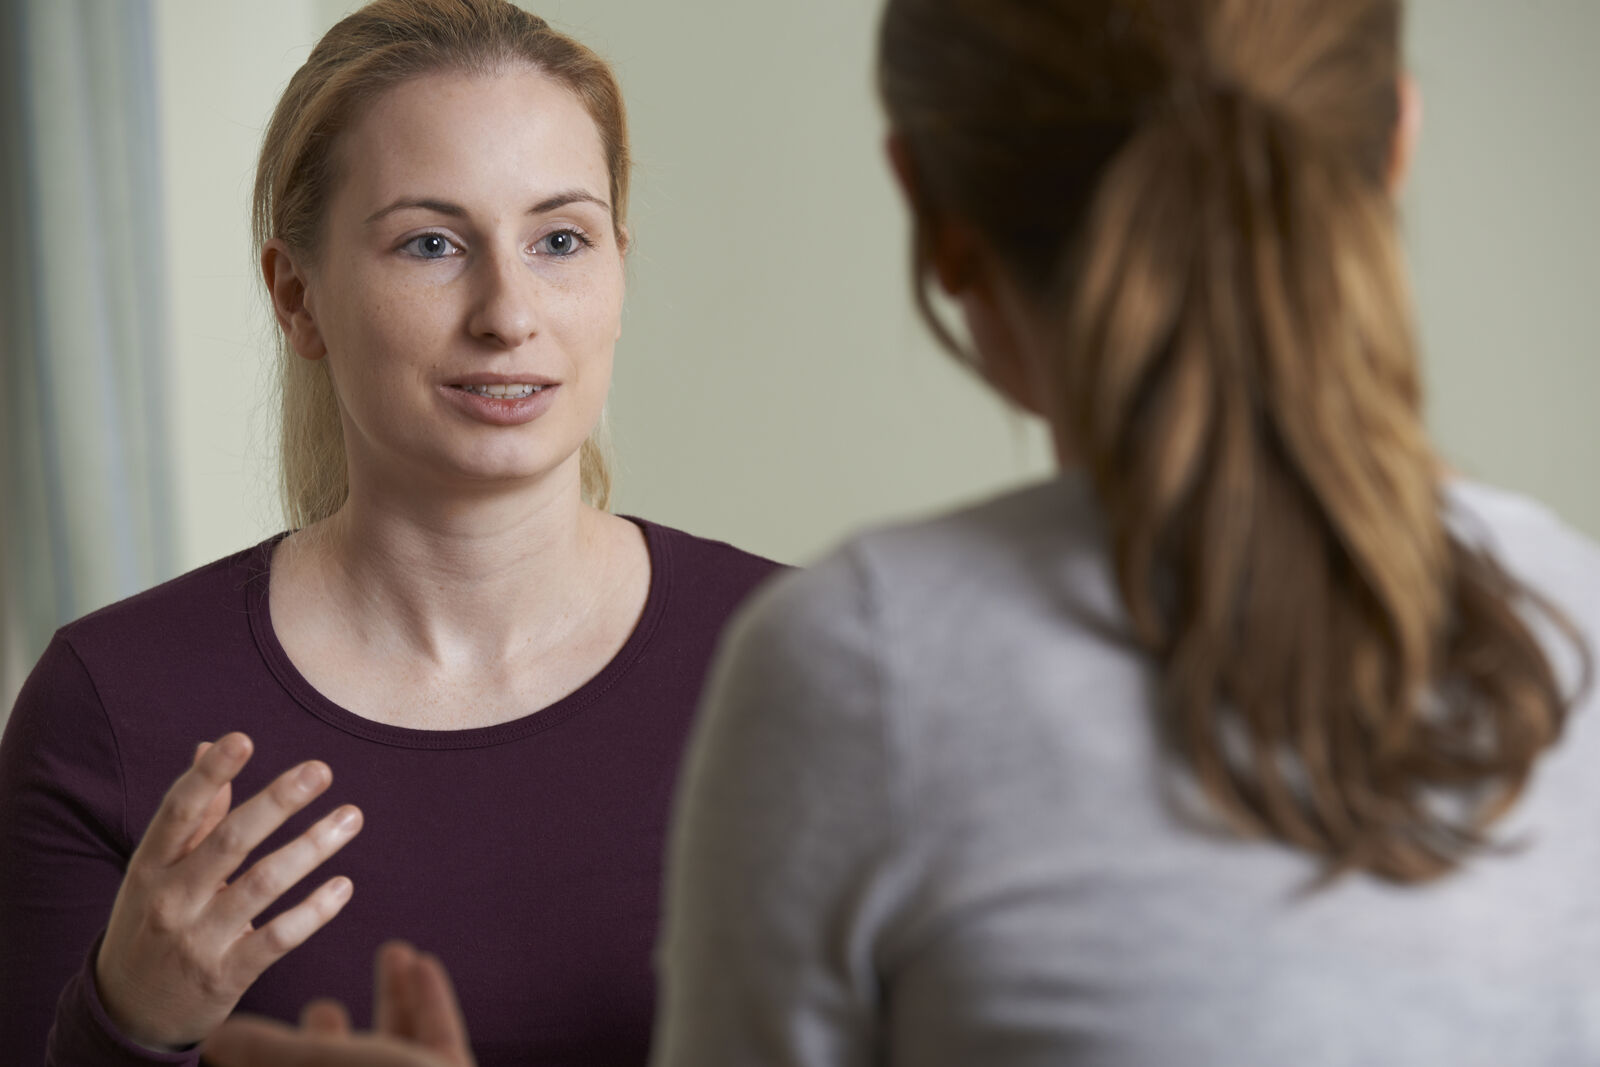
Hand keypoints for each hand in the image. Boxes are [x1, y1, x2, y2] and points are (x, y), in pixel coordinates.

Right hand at [95, 733, 363, 1049]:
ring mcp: (198, 939)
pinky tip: (344, 885)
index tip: (242, 738)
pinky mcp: (226, 975)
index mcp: (151, 865)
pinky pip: (279, 938)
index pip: (179, 811)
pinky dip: (314, 910)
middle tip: (320, 770)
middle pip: (229, 841)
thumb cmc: (152, 920)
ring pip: (263, 884)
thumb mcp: (157, 870)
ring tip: (351, 816)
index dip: (209, 774)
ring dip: (312, 846)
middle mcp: (171, 899)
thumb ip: (192, 814)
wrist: (127, 1011)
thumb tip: (207, 745)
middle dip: (277, 802)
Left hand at [202, 941, 475, 1066]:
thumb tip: (218, 1039)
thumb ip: (265, 1052)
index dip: (268, 1056)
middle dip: (329, 1036)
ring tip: (392, 951)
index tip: (254, 1026)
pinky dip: (430, 999)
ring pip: (395, 1048)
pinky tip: (424, 962)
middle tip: (319, 1005)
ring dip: (392, 997)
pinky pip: (437, 1037)